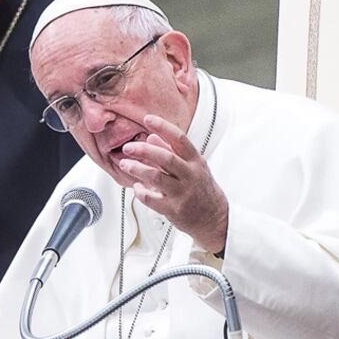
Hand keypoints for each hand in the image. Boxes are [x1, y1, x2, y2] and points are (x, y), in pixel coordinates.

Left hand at [119, 114, 228, 254]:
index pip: (180, 139)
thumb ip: (172, 151)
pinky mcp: (173, 210)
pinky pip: (151, 199)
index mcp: (196, 161)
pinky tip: (136, 186)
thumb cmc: (201, 189)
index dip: (163, 127)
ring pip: (156, 178)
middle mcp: (190, 175)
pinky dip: (140, 191)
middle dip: (144, 150)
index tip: (147, 119)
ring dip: (137, 169)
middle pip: (166, 158)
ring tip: (125, 164)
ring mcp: (182, 193)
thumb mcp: (193, 166)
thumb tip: (152, 137)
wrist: (213, 218)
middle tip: (128, 148)